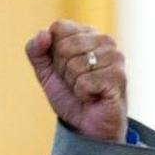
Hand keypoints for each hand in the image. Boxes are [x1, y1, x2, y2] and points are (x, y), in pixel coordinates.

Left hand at [25, 19, 128, 141]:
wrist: (87, 126)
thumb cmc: (70, 96)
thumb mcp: (45, 72)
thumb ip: (36, 51)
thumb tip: (43, 33)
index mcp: (86, 33)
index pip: (58, 28)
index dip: (53, 52)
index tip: (63, 68)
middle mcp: (104, 40)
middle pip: (64, 47)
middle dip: (62, 71)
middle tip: (75, 82)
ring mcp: (115, 56)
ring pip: (75, 65)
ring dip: (74, 84)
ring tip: (86, 90)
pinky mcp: (119, 76)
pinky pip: (85, 82)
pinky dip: (83, 94)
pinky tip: (94, 97)